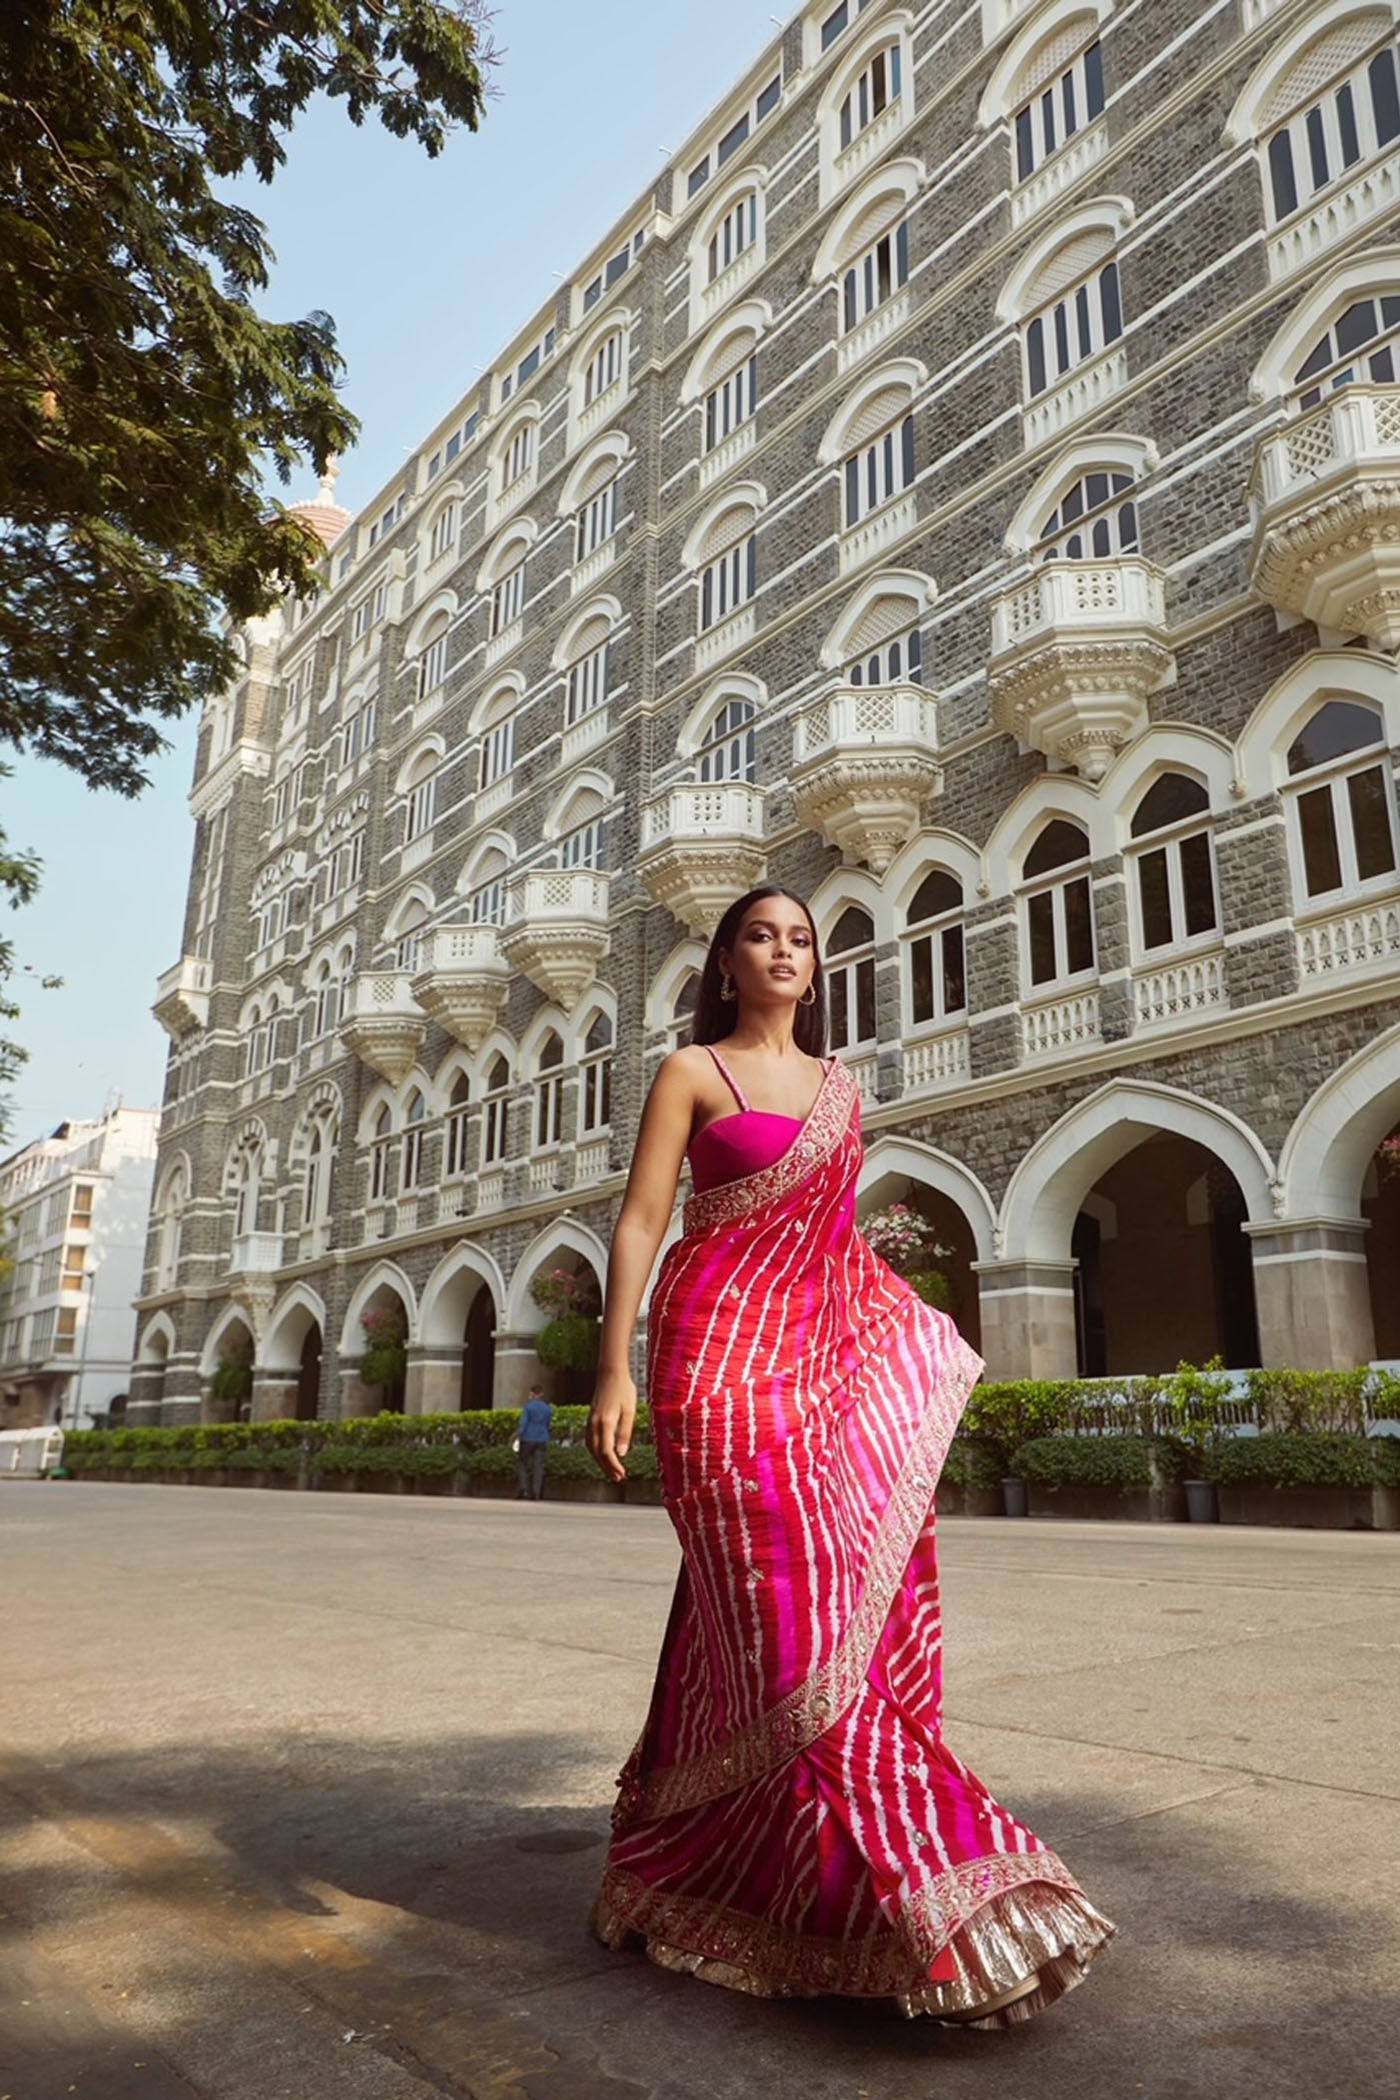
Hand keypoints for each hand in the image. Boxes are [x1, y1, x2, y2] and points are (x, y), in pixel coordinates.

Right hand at [587, 1367, 636, 1481]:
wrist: (611, 1373)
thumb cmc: (623, 1390)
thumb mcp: (630, 1411)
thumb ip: (625, 1432)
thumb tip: (622, 1453)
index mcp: (605, 1422)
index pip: (606, 1451)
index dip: (613, 1465)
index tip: (622, 1474)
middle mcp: (595, 1424)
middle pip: (597, 1452)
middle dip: (607, 1467)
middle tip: (617, 1478)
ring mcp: (591, 1421)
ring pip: (592, 1447)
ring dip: (600, 1461)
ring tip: (611, 1471)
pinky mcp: (591, 1419)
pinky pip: (590, 1440)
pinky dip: (596, 1451)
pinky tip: (603, 1455)